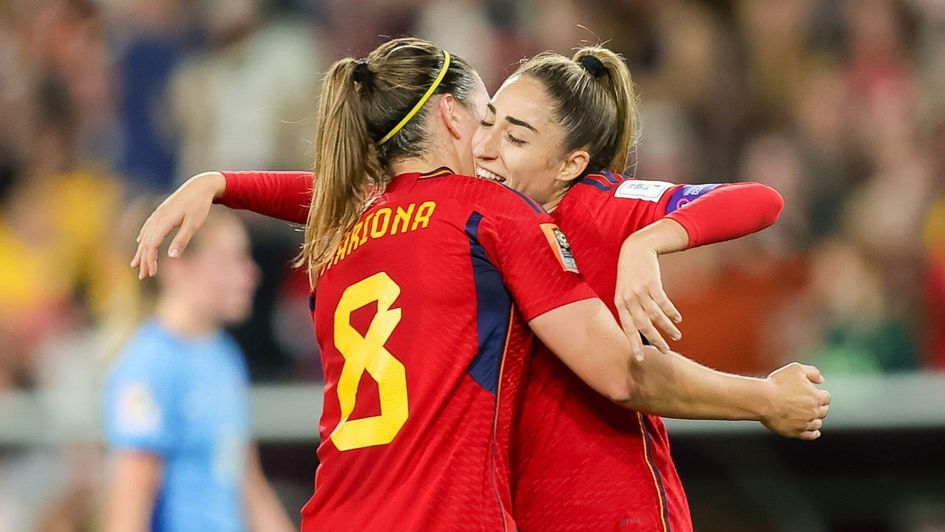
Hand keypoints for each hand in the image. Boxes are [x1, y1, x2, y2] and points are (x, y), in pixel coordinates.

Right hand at [130, 171, 225, 278]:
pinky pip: (147, 227)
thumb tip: (171, 257)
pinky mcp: (161, 211)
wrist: (200, 185)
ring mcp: (158, 214)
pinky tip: (140, 242)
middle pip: (146, 243)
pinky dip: (143, 238)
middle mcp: (157, 217)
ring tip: (136, 264)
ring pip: (145, 235)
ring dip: (141, 251)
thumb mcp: (193, 224)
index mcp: (164, 221)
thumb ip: (182, 240)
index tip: (152, 273)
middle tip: (142, 276)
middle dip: (143, 260)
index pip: (152, 245)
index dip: (150, 260)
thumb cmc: (199, 205)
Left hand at [615, 237, 682, 358]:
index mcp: (620, 304)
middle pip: (643, 326)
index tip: (641, 358)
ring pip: (655, 316)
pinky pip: (663, 303)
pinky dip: (671, 313)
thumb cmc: (631, 273)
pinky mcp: (652, 284)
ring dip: (667, 328)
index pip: (627, 328)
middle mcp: (629, 300)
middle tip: (666, 352)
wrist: (636, 249)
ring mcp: (640, 292)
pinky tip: (678, 319)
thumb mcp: (624, 291)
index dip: (634, 344)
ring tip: (677, 336)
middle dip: (655, 340)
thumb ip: (629, 308)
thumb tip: (638, 328)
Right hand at [760, 363, 830, 439]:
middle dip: (818, 406)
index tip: (815, 393)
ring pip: (817, 423)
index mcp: (816, 397)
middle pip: (823, 411)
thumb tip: (821, 379)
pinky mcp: (795, 432)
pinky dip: (813, 433)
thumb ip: (812, 372)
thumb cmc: (777, 384)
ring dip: (815, 419)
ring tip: (808, 415)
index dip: (821, 394)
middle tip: (810, 403)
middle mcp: (813, 412)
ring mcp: (805, 423)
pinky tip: (813, 431)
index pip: (827, 398)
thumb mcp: (796, 369)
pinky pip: (810, 435)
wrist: (762, 400)